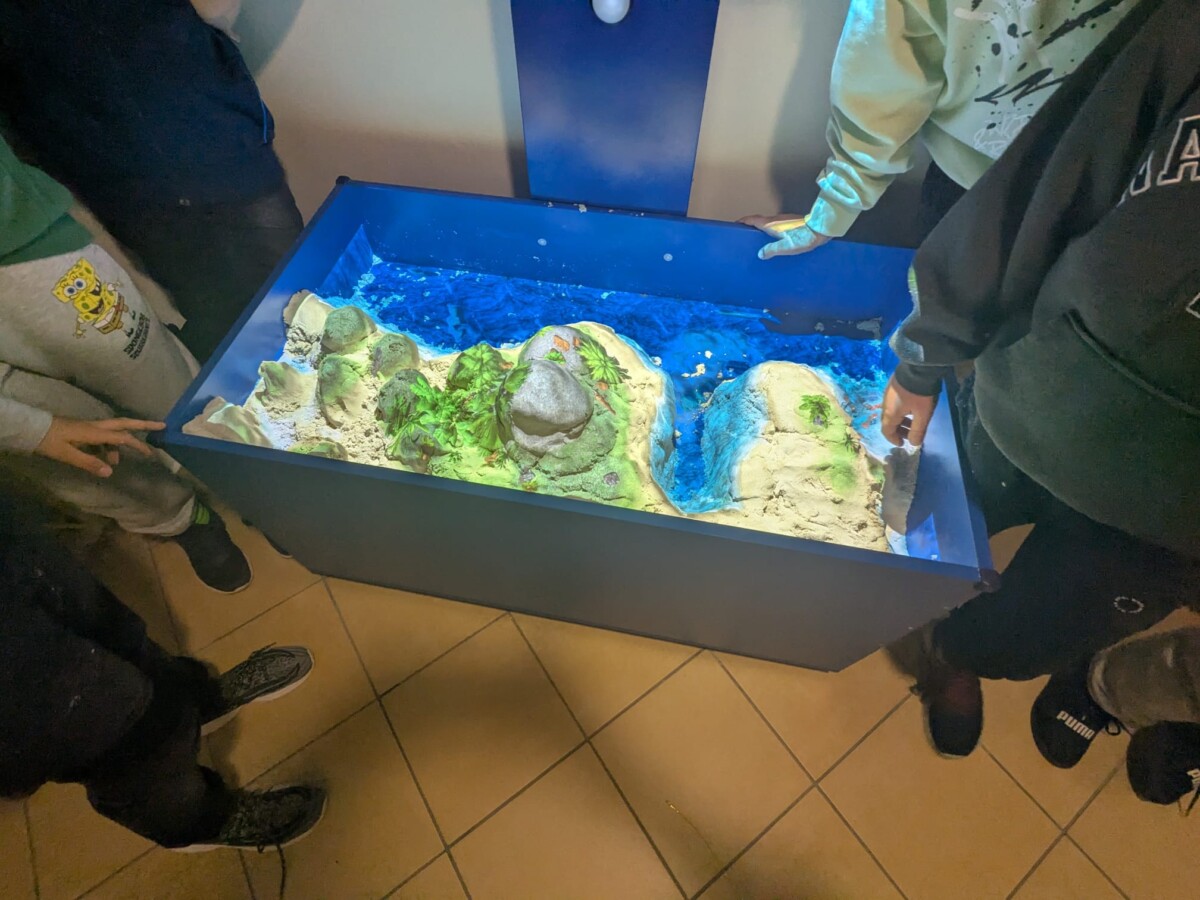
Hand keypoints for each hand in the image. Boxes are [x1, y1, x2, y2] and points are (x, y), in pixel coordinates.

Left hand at [35, 417, 164, 476]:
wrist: (32, 429)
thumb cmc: (50, 442)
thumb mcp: (68, 455)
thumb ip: (90, 463)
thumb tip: (111, 472)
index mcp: (95, 432)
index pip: (122, 437)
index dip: (138, 444)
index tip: (151, 453)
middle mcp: (96, 426)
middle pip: (124, 424)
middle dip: (144, 424)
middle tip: (162, 425)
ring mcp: (90, 427)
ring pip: (113, 432)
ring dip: (120, 444)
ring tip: (117, 462)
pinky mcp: (83, 430)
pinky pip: (103, 437)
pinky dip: (109, 446)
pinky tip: (104, 458)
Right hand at [740, 214, 832, 258]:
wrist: (821, 229)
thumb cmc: (803, 237)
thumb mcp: (785, 247)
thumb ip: (771, 250)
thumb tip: (761, 254)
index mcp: (771, 224)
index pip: (753, 220)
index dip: (743, 221)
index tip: (736, 224)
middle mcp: (777, 219)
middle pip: (760, 220)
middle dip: (751, 226)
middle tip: (746, 233)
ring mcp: (785, 220)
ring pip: (769, 223)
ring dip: (762, 228)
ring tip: (760, 238)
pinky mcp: (792, 222)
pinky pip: (778, 225)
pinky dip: (772, 230)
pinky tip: (776, 239)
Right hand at [880, 375, 936, 447]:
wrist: (918, 368)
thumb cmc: (920, 394)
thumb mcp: (922, 414)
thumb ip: (918, 431)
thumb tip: (914, 444)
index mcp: (890, 414)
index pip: (887, 431)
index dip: (893, 439)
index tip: (902, 444)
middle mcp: (885, 405)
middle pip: (889, 422)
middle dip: (899, 430)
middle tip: (910, 434)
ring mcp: (888, 395)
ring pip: (892, 413)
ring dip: (901, 421)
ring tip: (914, 422)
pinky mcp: (892, 386)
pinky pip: (894, 404)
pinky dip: (901, 411)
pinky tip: (911, 408)